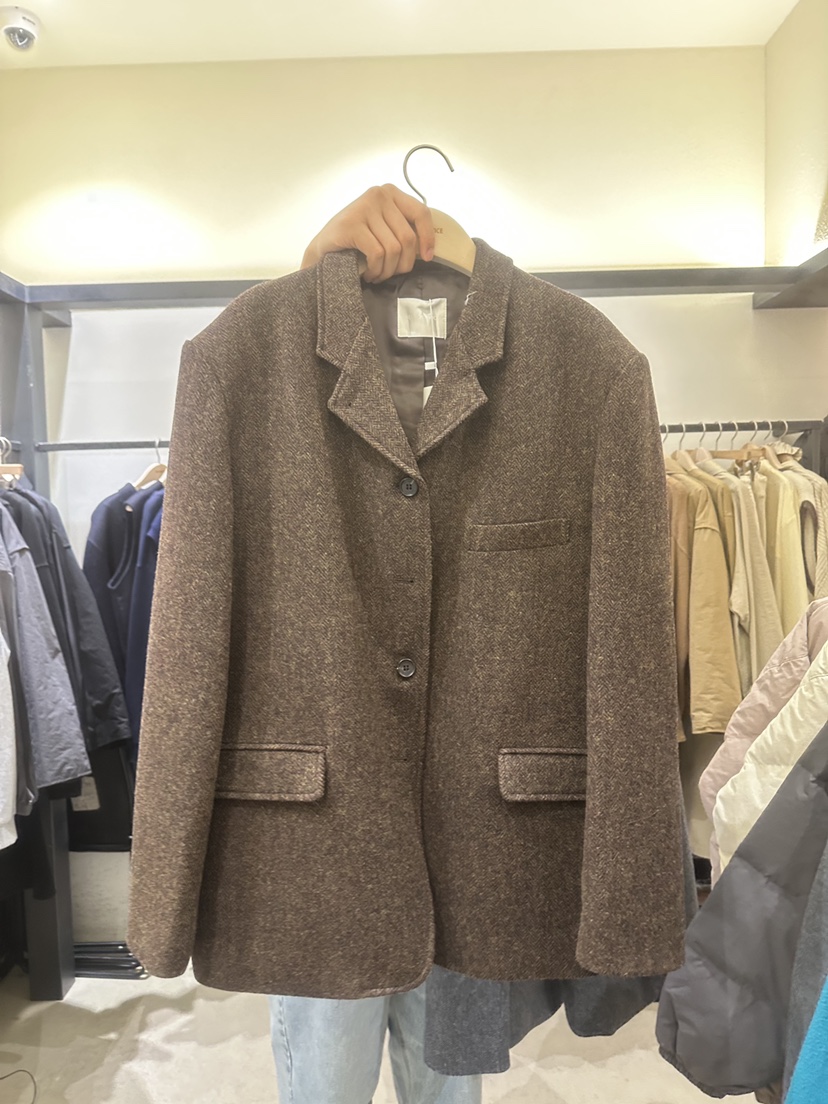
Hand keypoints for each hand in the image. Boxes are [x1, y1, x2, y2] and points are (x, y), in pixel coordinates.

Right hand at [301, 184, 435, 282]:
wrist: (322, 250)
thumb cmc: (356, 242)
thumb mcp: (384, 228)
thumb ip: (403, 228)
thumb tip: (429, 248)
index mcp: (390, 192)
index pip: (421, 213)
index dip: (428, 238)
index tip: (427, 258)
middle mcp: (378, 195)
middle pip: (408, 237)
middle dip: (402, 264)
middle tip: (390, 274)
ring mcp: (364, 207)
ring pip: (393, 249)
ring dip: (387, 270)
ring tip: (377, 275)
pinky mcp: (352, 224)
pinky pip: (377, 254)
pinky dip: (375, 269)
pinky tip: (368, 274)